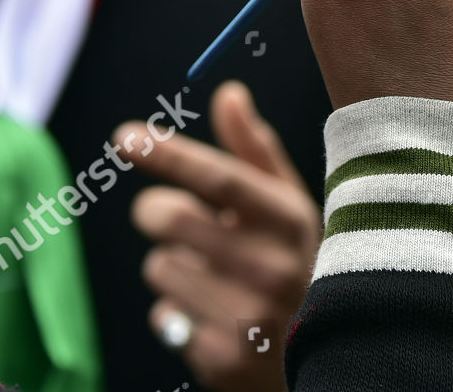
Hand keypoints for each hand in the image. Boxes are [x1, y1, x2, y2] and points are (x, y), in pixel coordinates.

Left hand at [121, 81, 320, 391]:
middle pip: (173, 217)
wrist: (327, 355)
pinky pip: (163, 315)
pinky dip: (175, 312)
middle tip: (169, 219)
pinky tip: (213, 318)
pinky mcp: (224, 359)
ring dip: (172, 267)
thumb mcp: (287, 206)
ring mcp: (250, 317)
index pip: (222, 178)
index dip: (171, 153)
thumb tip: (229, 93)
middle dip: (155, 211)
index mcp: (291, 220)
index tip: (125, 135)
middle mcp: (274, 268)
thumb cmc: (295, 265)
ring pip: (160, 267)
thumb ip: (254, 151)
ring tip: (211, 279)